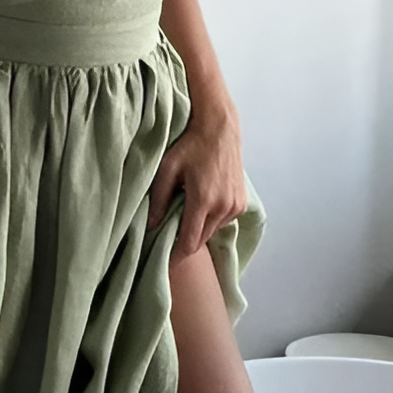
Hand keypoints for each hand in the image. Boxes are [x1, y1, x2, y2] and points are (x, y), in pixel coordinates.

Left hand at [147, 100, 247, 258]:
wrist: (220, 128)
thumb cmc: (190, 145)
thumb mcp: (167, 169)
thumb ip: (159, 199)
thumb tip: (152, 225)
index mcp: (203, 200)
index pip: (189, 242)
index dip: (176, 256)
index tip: (165, 264)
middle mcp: (223, 207)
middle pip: (201, 240)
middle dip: (185, 243)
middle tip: (169, 239)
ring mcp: (235, 206)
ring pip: (212, 231)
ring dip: (198, 230)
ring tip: (185, 215)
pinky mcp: (241, 203)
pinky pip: (222, 222)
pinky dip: (210, 220)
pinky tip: (202, 206)